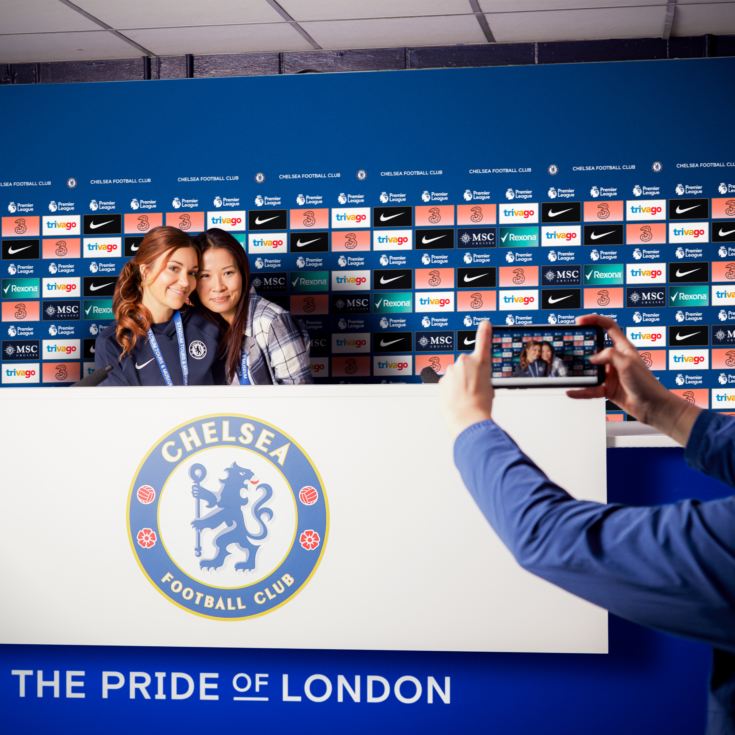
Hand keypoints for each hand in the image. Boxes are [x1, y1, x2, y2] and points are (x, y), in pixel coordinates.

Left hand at [440, 320, 493, 438]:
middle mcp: (464, 362)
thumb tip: (475, 378)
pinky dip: (451, 389)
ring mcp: (451, 370)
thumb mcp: (489, 386)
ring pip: (455, 374)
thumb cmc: (480, 405)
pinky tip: (457, 399)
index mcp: (481, 362)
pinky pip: (448, 382)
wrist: (466, 418)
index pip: (483, 341)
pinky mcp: (442, 380)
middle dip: (469, 373)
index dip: (484, 331)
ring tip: (466, 396)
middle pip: (466, 364)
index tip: (485, 324)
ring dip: (459, 382)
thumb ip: (481, 376)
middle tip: (474, 388)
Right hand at [567, 314, 700, 443]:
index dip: (594, 320)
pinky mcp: (607, 389)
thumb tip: (593, 358)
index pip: (608, 327)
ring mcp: (611, 374)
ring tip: (568, 371)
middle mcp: (616, 360)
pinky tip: (572, 391)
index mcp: (623, 348)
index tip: (580, 321)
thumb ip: (609, 355)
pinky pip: (590, 388)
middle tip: (570, 347)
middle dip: (582, 347)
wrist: (653, 407)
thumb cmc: (647, 384)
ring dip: (580, 371)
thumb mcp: (627, 363)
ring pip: (590, 370)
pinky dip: (581, 390)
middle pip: (595, 348)